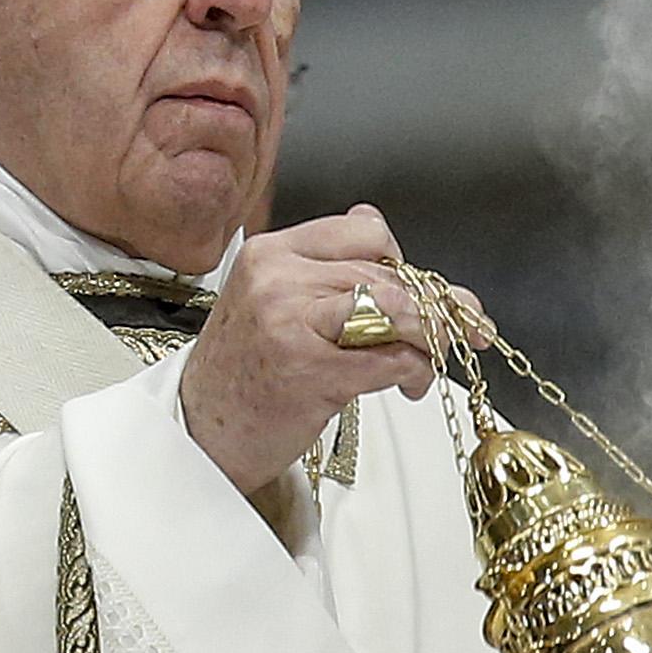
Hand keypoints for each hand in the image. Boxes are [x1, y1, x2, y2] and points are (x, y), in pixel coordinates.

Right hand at [178, 204, 438, 492]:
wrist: (199, 432)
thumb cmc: (240, 371)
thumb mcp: (265, 299)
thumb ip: (320, 263)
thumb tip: (372, 220)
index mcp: (268, 254)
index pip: (362, 231)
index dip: (402, 259)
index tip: (420, 286)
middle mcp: (277, 280)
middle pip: (386, 274)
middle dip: (433, 305)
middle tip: (452, 330)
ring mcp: (292, 324)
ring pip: (396, 308)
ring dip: (430, 337)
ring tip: (427, 359)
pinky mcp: (313, 372)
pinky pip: (393, 358)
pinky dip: (416, 372)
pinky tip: (409, 385)